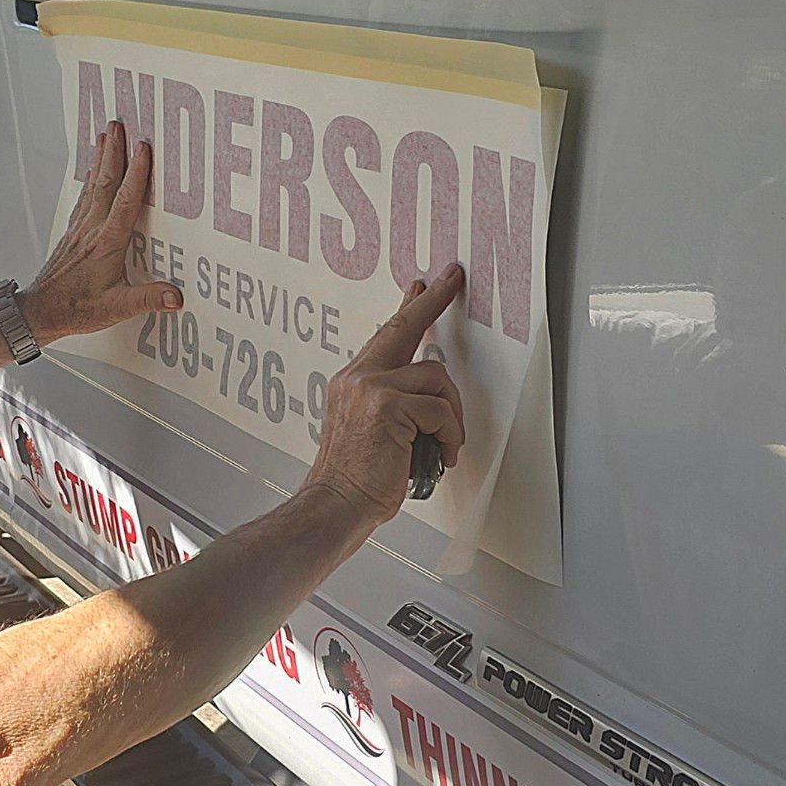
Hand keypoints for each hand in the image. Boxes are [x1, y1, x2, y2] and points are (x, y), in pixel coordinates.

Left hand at [22, 122, 180, 342]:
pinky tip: (93, 170)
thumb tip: (176, 296)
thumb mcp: (115, 307)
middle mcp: (92, 229)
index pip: (126, 200)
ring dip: (101, 158)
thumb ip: (147, 299)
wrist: (39, 312)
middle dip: (114, 151)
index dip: (137, 172)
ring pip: (93, 184)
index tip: (144, 148)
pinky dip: (91, 176)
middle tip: (120, 124)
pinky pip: (84, 195)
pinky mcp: (72, 232)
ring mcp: (80, 228)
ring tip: (106, 135)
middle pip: (106, 181)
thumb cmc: (75, 308)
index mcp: (106, 242)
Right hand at [302, 264, 466, 527]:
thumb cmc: (353, 480)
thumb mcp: (367, 431)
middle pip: (404, 326)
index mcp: (351, 382)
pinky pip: (441, 410)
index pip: (386, 334)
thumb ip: (389, 405)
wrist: (334, 506)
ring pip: (435, 377)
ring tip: (445, 444)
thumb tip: (426, 399)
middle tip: (451, 279)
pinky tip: (441, 455)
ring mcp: (369, 388)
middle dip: (433, 301)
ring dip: (451, 415)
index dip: (409, 307)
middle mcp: (356, 377)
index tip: (422, 286)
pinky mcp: (388, 406)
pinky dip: (450, 435)